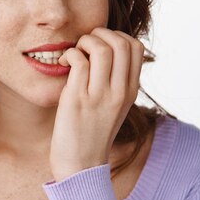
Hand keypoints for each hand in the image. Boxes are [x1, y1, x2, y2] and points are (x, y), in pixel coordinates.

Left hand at [49, 27, 144, 180]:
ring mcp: (100, 96)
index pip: (136, 47)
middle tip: (85, 45)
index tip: (99, 45)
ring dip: (84, 42)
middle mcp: (119, 92)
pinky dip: (70, 54)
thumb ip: (115, 80)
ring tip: (75, 53)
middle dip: (99, 33)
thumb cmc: (91, 131)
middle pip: (121, 42)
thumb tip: (104, 49)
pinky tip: (64, 63)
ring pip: (101, 49)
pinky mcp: (78, 100)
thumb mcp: (114, 105)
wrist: (81, 165)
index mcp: (130, 91)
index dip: (116, 35)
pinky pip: (78, 61)